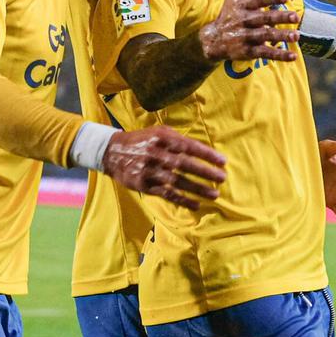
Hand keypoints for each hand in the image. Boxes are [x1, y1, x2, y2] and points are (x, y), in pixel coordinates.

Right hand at [101, 125, 226, 209]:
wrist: (112, 152)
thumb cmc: (142, 140)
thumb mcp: (158, 131)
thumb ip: (178, 139)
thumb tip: (201, 149)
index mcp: (162, 138)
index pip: (189, 146)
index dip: (207, 154)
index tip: (223, 162)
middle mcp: (156, 153)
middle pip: (185, 164)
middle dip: (206, 172)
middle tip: (222, 178)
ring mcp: (149, 170)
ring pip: (177, 181)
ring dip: (197, 189)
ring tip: (214, 194)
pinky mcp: (144, 184)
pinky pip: (166, 194)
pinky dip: (182, 200)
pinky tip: (196, 204)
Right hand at [199, 0, 299, 62]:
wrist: (213, 39)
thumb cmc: (228, 11)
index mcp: (242, 5)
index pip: (258, 0)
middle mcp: (244, 21)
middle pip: (264, 19)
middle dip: (279, 18)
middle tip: (295, 16)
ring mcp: (246, 37)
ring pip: (266, 37)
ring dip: (282, 37)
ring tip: (297, 36)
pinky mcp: (248, 52)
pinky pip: (265, 53)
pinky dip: (279, 56)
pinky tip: (292, 55)